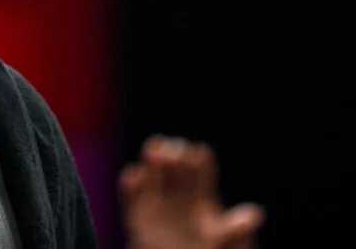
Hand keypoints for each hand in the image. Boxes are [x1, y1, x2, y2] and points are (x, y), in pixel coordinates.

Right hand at [119, 135, 264, 248]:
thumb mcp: (222, 243)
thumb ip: (234, 229)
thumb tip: (256, 214)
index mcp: (201, 197)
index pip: (199, 170)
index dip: (198, 161)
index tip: (198, 153)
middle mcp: (177, 195)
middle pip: (174, 168)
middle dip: (173, 155)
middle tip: (174, 147)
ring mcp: (155, 203)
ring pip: (152, 176)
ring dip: (151, 162)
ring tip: (155, 148)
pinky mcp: (135, 216)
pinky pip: (130, 196)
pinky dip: (130, 185)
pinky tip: (133, 175)